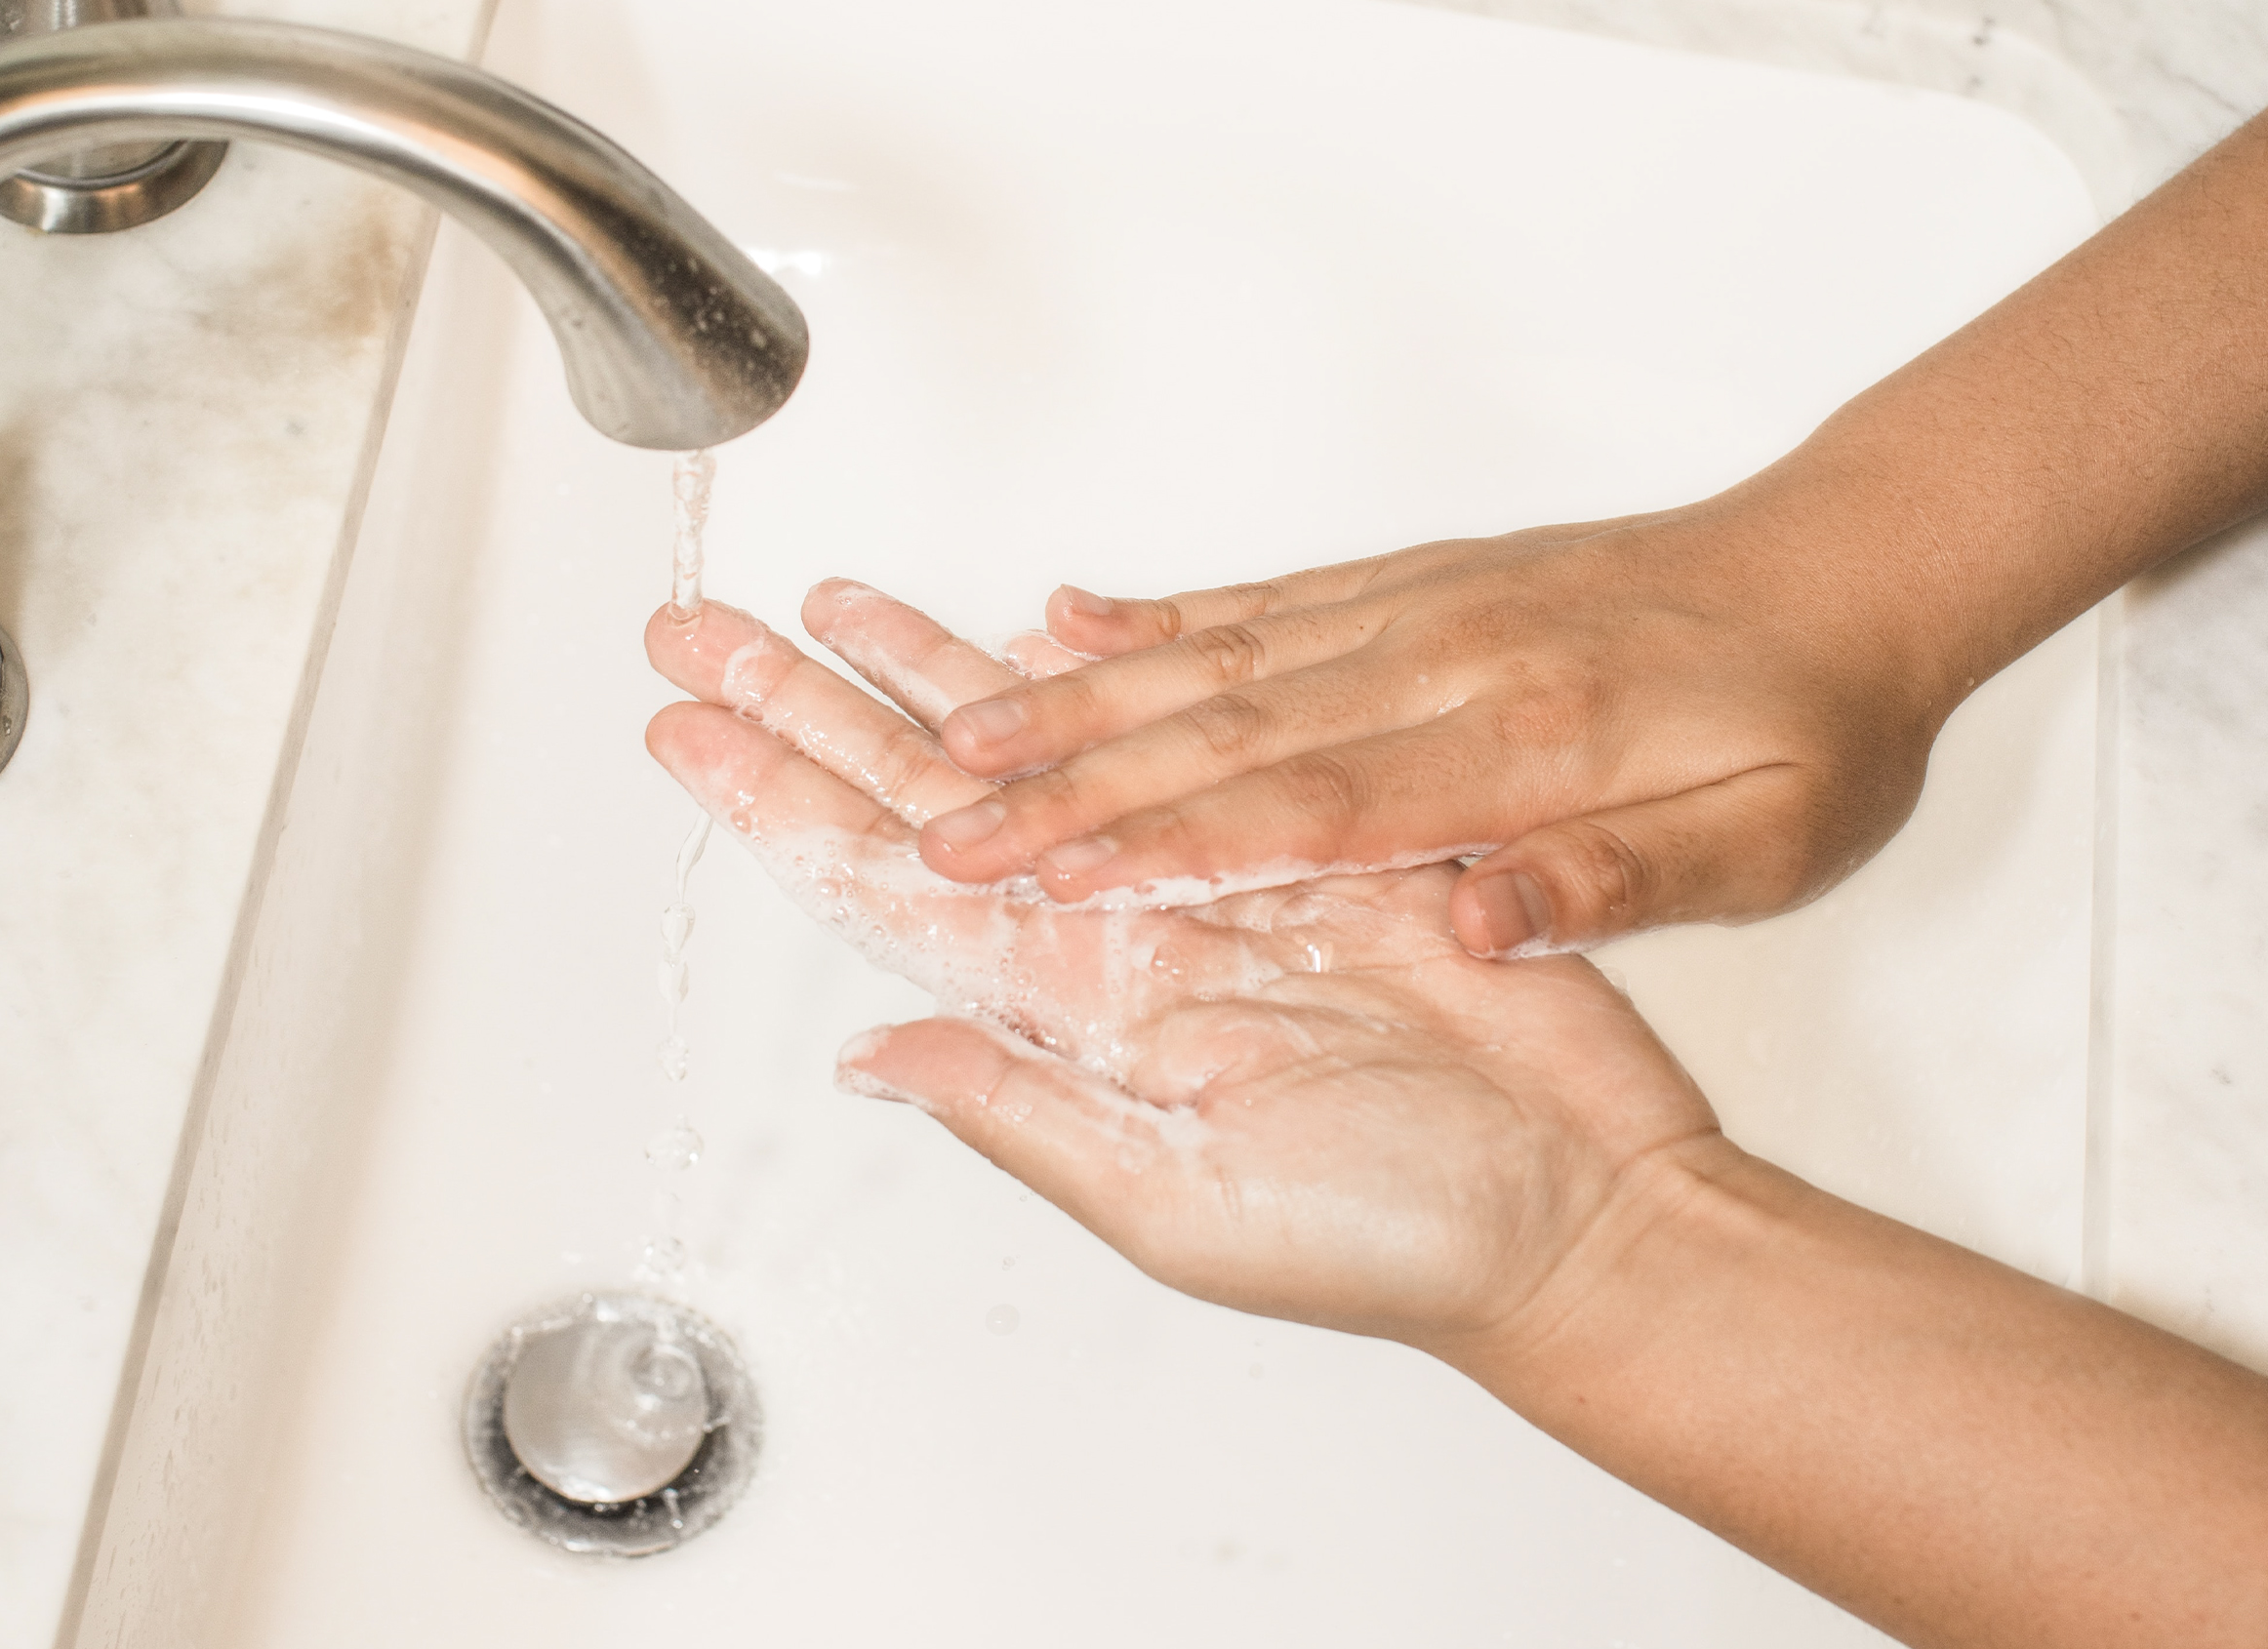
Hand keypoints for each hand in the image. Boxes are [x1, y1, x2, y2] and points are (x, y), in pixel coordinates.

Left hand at [641, 586, 1724, 1347]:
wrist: (1577, 1206)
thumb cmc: (1395, 1240)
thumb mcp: (1180, 1203)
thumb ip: (1021, 1117)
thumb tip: (871, 1059)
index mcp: (1069, 1018)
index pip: (884, 887)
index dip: (779, 802)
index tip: (690, 729)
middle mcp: (1114, 935)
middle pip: (924, 796)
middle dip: (810, 708)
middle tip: (708, 632)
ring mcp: (1202, 876)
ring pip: (1034, 746)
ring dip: (929, 671)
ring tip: (838, 600)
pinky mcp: (1306, 832)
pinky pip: (1173, 731)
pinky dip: (1101, 679)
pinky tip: (1031, 632)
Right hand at [911, 501, 1961, 956]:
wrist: (1850, 570)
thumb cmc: (1815, 723)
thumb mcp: (1770, 841)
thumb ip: (1621, 881)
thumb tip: (1481, 917)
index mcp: (1528, 745)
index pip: (1311, 809)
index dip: (1169, 847)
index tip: (1050, 884)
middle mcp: (1446, 660)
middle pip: (1225, 729)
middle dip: (1069, 784)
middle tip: (943, 828)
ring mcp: (1420, 608)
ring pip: (1216, 657)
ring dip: (1079, 699)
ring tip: (957, 733)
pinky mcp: (1413, 580)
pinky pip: (1262, 597)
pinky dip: (1156, 614)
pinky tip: (1070, 623)